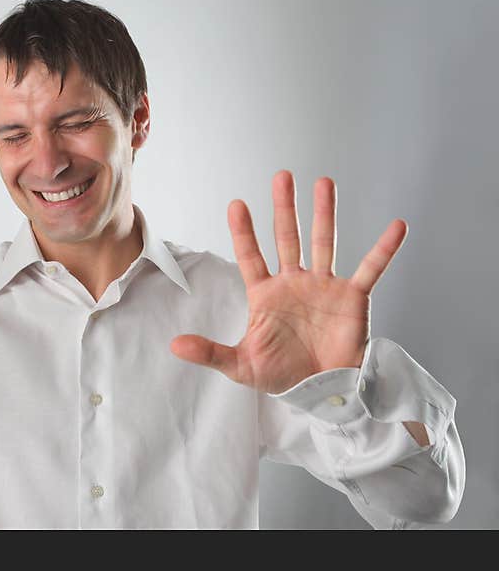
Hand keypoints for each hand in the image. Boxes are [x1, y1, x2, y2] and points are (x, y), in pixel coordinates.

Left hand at [170, 170, 407, 394]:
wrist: (321, 394)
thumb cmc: (281, 376)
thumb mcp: (240, 365)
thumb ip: (209, 351)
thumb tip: (174, 345)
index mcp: (265, 294)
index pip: (251, 256)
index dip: (244, 231)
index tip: (237, 204)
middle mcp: (294, 283)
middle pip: (287, 238)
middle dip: (284, 208)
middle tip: (282, 176)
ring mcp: (324, 286)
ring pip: (323, 242)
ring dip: (324, 213)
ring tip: (324, 182)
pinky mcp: (352, 297)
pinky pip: (370, 268)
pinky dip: (384, 249)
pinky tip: (396, 226)